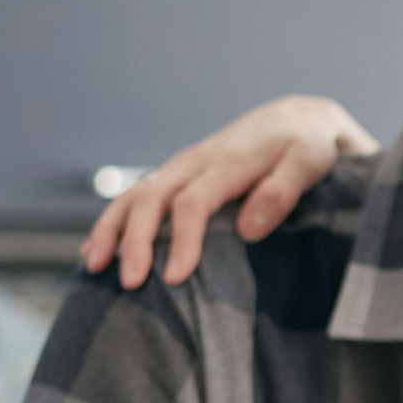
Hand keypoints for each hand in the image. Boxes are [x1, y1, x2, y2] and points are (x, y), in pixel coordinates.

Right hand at [82, 95, 374, 289]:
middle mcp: (196, 162)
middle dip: (134, 240)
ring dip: (111, 230)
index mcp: (228, 162)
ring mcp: (181, 168)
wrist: (295, 119)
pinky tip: (95, 251)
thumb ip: (281, 193)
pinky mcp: (177, 176)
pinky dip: (112, 222)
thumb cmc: (306, 146)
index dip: (181, 241)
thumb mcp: (307, 163)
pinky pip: (135, 196)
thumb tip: (247, 230)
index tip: (173, 278)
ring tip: (95, 266)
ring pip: (134, 195)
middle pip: (152, 199)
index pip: (193, 203)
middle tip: (129, 282)